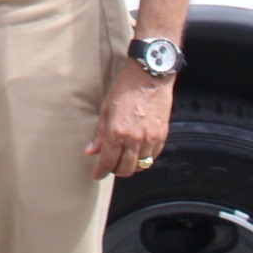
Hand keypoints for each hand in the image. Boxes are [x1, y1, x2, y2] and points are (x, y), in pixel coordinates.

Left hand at [87, 61, 175, 179]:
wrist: (149, 77)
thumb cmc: (124, 89)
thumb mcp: (106, 109)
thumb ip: (99, 134)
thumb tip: (90, 152)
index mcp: (117, 132)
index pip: (108, 162)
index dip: (101, 172)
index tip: (97, 175)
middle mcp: (134, 139)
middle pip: (125, 169)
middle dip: (115, 171)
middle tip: (110, 167)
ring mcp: (150, 139)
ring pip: (141, 166)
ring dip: (131, 166)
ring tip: (123, 160)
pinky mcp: (162, 136)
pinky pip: (153, 157)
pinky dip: (144, 159)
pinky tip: (137, 153)